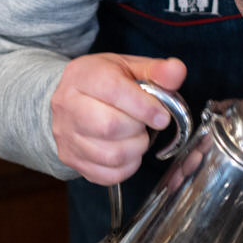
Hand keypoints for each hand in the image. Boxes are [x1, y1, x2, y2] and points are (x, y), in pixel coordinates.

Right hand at [50, 53, 187, 184]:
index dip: (144, 107)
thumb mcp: (129, 67)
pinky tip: (129, 152)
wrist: (71, 100)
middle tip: (145, 124)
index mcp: (81, 76)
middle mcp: (67, 106)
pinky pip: (107, 175)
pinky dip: (128, 167)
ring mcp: (66, 135)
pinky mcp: (71, 159)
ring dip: (136, 149)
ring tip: (137, 136)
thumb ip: (156, 71)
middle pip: (109, 127)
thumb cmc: (103, 83)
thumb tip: (176, 70)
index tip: (162, 116)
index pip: (113, 91)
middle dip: (139, 129)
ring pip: (110, 155)